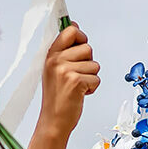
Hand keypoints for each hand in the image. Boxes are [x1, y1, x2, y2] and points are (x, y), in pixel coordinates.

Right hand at [39, 23, 100, 141]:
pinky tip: (81, 94)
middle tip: (77, 75)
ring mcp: (65, 70)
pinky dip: (92, 88)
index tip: (79, 48)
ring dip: (90, 77)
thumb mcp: (54, 69)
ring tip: (77, 86)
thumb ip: (64, 50)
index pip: (70, 30)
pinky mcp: (76, 81)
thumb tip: (75, 27)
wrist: (53, 121)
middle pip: (87, 47)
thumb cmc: (57, 96)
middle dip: (88, 62)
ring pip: (94, 65)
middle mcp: (56, 60)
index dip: (80, 37)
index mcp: (51, 54)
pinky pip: (96, 78)